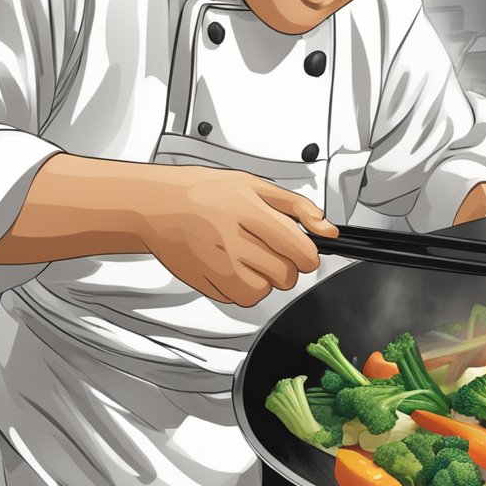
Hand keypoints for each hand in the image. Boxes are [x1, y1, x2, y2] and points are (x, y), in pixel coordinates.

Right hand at [137, 166, 338, 306]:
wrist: (157, 204)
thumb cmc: (204, 192)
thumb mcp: (255, 186)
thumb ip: (298, 207)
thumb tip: (328, 231)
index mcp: (248, 212)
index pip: (301, 251)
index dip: (309, 254)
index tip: (303, 250)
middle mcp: (231, 240)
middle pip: (285, 276)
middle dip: (287, 266)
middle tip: (271, 250)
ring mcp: (215, 265)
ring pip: (264, 292)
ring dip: (264, 280)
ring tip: (250, 258)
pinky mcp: (204, 283)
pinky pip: (239, 299)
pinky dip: (242, 288)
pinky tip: (232, 267)